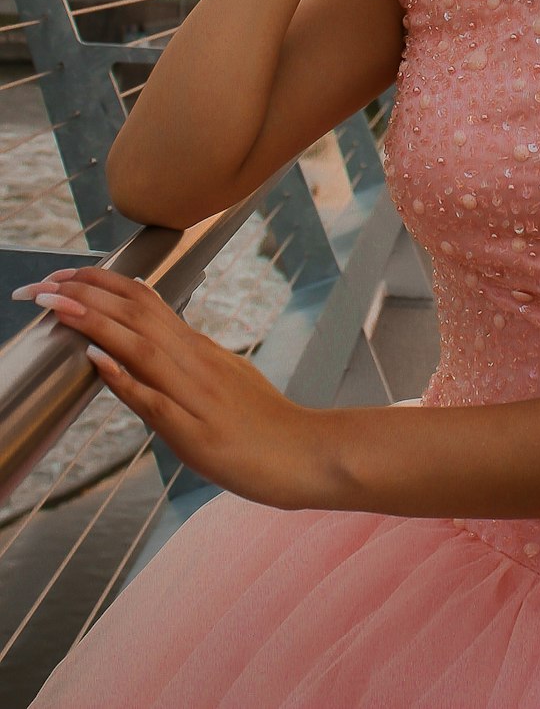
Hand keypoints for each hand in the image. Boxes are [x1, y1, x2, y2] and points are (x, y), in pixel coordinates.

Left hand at [14, 267, 334, 510]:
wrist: (308, 453)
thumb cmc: (266, 423)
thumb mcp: (225, 378)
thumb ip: (187, 357)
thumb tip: (147, 338)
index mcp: (200, 350)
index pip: (146, 302)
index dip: (102, 285)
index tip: (66, 276)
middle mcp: (196, 363)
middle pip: (137, 315)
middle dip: (85, 295)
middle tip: (43, 283)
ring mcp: (196, 396)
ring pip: (140, 347)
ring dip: (94, 323)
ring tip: (56, 305)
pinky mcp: (197, 434)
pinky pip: (155, 400)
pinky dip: (123, 378)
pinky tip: (97, 360)